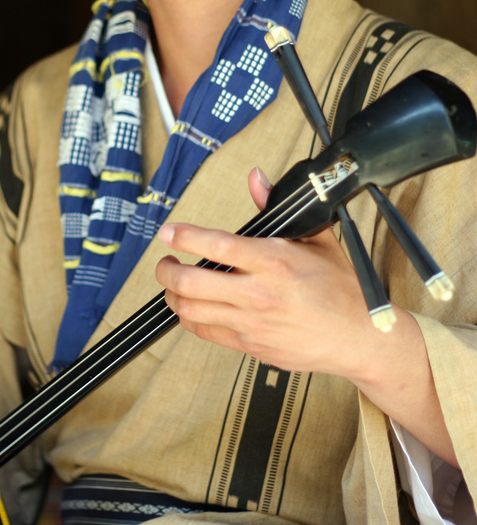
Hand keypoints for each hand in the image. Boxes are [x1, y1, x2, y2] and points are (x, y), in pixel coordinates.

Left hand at [155, 167, 383, 378]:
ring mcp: (252, 323)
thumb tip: (256, 178)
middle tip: (166, 262)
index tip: (168, 232)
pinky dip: (190, 318)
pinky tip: (192, 306)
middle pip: (191, 283)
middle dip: (167, 270)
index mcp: (274, 261)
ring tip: (174, 284)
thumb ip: (276, 206)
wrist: (359, 337)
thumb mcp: (315, 238)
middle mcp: (259, 293)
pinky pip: (205, 332)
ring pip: (190, 310)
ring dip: (172, 295)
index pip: (217, 246)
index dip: (185, 237)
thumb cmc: (340, 287)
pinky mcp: (250, 346)